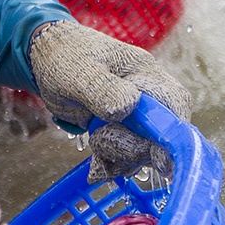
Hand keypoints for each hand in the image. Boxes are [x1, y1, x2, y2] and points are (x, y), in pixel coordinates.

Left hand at [26, 19, 191, 180]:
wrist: (49, 59)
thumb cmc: (66, 58)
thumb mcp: (79, 73)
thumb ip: (102, 89)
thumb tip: (129, 107)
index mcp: (146, 74)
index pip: (175, 105)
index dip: (171, 133)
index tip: (155, 156)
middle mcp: (149, 97)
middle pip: (161, 135)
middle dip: (132, 147)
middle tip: (99, 137)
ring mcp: (136, 116)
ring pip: (143, 150)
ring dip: (119, 157)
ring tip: (93, 141)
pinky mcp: (122, 131)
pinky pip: (126, 156)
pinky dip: (111, 163)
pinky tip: (96, 166)